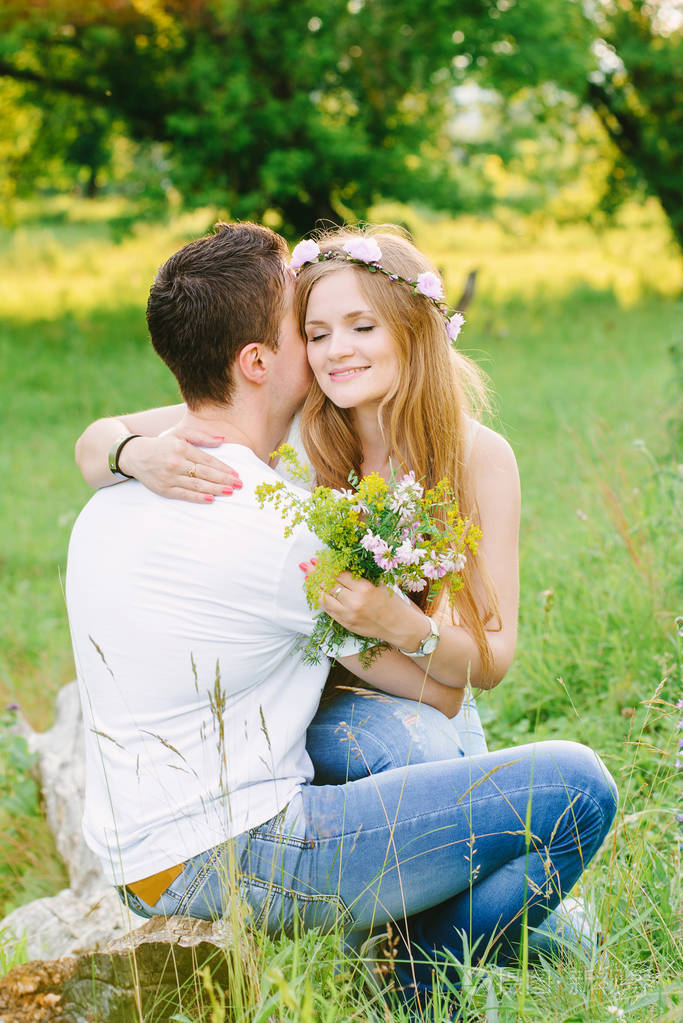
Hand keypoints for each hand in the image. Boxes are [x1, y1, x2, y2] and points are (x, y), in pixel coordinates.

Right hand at [117, 428, 241, 502]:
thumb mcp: (179, 434)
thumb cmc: (162, 444)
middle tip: (239, 484)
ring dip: (215, 489)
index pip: (207, 460)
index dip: (223, 468)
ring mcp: (170, 477)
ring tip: (230, 491)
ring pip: (197, 485)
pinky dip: (198, 497)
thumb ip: (201, 437)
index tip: (236, 474)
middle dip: (224, 479)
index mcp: (182, 448)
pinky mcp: (164, 489)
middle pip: (205, 473)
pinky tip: (210, 499)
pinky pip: (184, 494)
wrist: (134, 455)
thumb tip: (222, 439)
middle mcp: (176, 462)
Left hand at [313, 571, 429, 649]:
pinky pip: (328, 610)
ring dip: (315, 587)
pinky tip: (317, 593)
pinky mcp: (345, 624)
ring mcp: (348, 614)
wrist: (399, 626)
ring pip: (324, 598)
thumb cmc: (391, 602)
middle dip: (315, 573)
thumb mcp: (379, 584)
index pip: (339, 573)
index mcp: (365, 588)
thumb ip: (360, 577)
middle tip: (307, 565)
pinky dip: (321, 600)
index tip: (319, 559)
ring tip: (308, 579)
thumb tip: (340, 565)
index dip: (327, 565)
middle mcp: (354, 601)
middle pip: (328, 584)